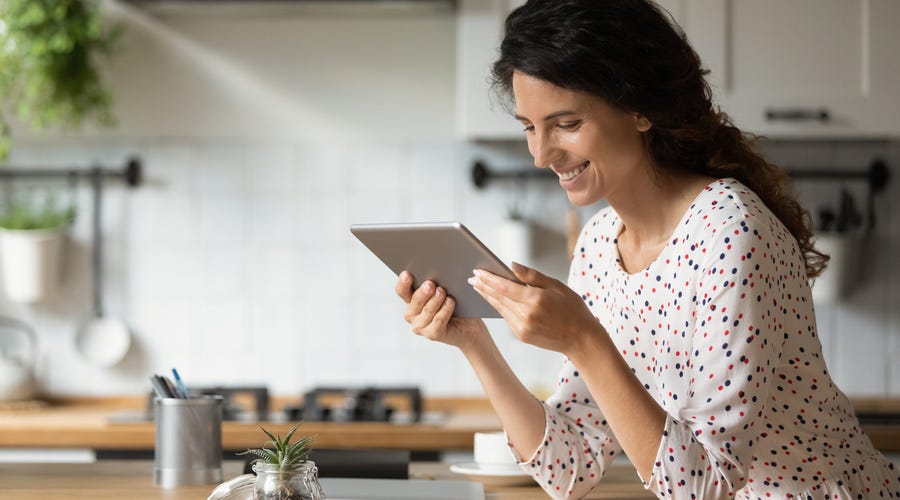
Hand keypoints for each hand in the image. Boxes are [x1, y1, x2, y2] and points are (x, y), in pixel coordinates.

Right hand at [395, 271, 486, 349]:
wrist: (468, 326)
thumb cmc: (455, 306)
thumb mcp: (444, 291)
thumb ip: (436, 283)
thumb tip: (436, 271)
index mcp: (412, 300)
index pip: (402, 291)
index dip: (403, 283)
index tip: (407, 274)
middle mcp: (413, 314)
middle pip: (414, 301)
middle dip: (422, 292)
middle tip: (430, 284)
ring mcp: (421, 326)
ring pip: (427, 311)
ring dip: (436, 300)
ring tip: (443, 292)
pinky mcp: (432, 334)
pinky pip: (437, 321)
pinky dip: (445, 310)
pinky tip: (450, 302)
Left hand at [468, 262, 603, 354]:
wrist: (580, 339)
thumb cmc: (572, 309)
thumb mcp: (556, 286)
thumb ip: (532, 276)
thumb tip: (512, 265)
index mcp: (534, 300)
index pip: (504, 286)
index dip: (489, 278)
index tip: (477, 271)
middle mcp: (525, 315)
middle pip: (498, 297)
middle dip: (483, 286)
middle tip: (472, 277)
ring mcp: (522, 327)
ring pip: (500, 308)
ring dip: (488, 296)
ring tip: (478, 286)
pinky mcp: (521, 336)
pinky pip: (506, 317)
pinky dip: (499, 307)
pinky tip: (493, 299)